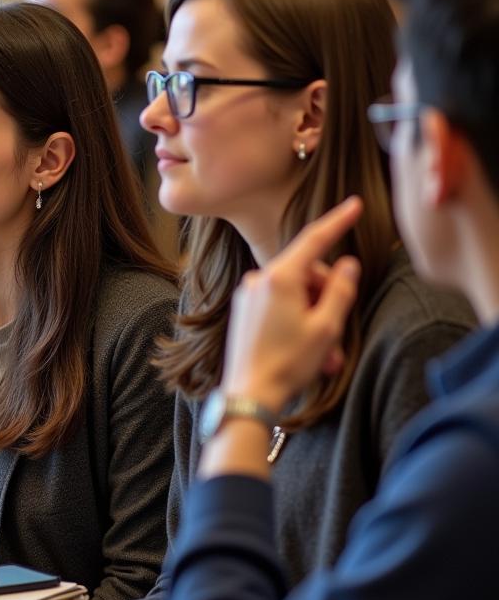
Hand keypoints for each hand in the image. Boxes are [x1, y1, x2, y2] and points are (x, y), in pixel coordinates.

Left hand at [221, 196, 363, 413]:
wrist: (249, 394)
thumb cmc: (288, 363)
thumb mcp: (326, 327)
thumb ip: (340, 291)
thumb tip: (348, 265)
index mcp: (279, 277)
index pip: (314, 239)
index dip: (338, 221)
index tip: (355, 204)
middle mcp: (259, 279)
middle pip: (308, 273)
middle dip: (328, 299)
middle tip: (339, 335)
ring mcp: (248, 295)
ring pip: (295, 294)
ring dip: (316, 319)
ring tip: (327, 355)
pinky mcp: (243, 311)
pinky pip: (279, 307)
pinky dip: (297, 323)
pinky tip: (309, 352)